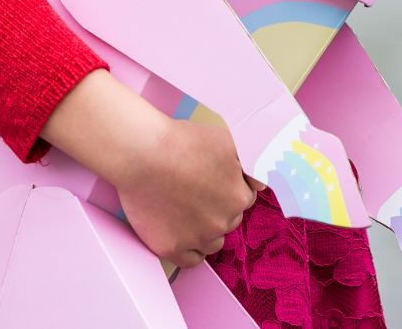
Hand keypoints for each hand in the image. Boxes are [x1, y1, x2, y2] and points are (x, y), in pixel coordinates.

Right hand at [115, 119, 260, 267]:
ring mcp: (197, 238)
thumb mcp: (225, 140)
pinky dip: (189, 249)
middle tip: (196, 192)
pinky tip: (183, 235)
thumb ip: (248, 165)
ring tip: (187, 212)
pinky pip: (190, 260)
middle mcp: (221, 222)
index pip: (243, 199)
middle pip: (227, 221)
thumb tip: (261, 184)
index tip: (212, 182)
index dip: (228, 188)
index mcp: (237, 197)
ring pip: (212, 243)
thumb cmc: (181, 141)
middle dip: (217, 209)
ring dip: (206, 231)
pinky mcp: (171, 248)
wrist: (141, 153)